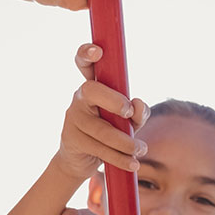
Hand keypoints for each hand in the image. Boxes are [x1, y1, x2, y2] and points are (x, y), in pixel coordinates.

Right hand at [55, 62, 148, 179]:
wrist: (83, 160)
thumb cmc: (109, 131)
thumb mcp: (128, 121)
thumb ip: (137, 112)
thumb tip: (137, 104)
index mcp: (94, 85)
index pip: (85, 64)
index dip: (87, 53)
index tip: (98, 51)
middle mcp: (80, 97)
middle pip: (92, 91)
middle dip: (113, 100)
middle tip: (128, 113)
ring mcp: (73, 118)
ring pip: (101, 129)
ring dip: (125, 142)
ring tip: (141, 150)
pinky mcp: (73, 139)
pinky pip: (100, 148)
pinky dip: (120, 158)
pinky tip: (132, 163)